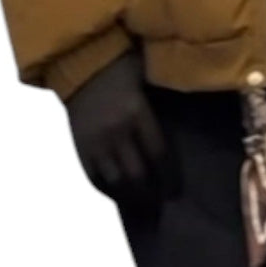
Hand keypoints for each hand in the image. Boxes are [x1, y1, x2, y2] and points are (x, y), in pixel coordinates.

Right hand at [64, 45, 179, 207]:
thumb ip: (161, 97)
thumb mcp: (146, 75)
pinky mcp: (78, 146)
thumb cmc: (118, 62)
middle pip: (137, 174)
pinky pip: (93, 176)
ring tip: (142, 207)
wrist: (77, 59)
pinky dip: (106, 189)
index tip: (176, 191)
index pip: (159, 154)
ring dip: (131, 197)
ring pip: (115, 181)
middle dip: (152, 194)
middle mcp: (115, 132)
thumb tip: (188, 110)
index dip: (169, 177)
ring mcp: (94, 142)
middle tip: (162, 205)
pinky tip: (118, 195)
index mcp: (136, 113)